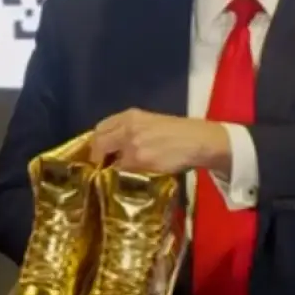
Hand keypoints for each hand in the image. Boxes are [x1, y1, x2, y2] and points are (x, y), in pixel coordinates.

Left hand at [89, 108, 229, 174]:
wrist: (198, 140)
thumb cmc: (178, 132)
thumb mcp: (150, 122)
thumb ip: (130, 130)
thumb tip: (112, 146)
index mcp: (130, 115)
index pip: (100, 128)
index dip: (96, 142)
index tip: (98, 153)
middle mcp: (127, 127)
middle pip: (98, 143)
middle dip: (98, 156)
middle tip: (103, 167)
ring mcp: (132, 145)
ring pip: (109, 159)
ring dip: (111, 168)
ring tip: (119, 173)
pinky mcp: (139, 161)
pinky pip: (122, 172)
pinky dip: (123, 176)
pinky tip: (132, 178)